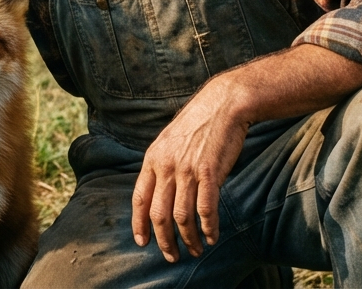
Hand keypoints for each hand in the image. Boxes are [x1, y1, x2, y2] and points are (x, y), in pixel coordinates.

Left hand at [130, 77, 248, 261]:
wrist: (222, 104)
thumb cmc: (198, 123)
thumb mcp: (169, 141)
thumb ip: (162, 164)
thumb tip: (159, 190)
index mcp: (153, 158)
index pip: (139, 198)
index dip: (139, 223)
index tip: (142, 241)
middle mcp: (166, 166)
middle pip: (158, 214)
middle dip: (164, 240)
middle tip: (172, 256)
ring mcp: (187, 170)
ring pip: (181, 216)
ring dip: (188, 238)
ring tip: (194, 250)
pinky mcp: (209, 173)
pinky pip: (206, 209)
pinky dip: (208, 227)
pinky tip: (211, 236)